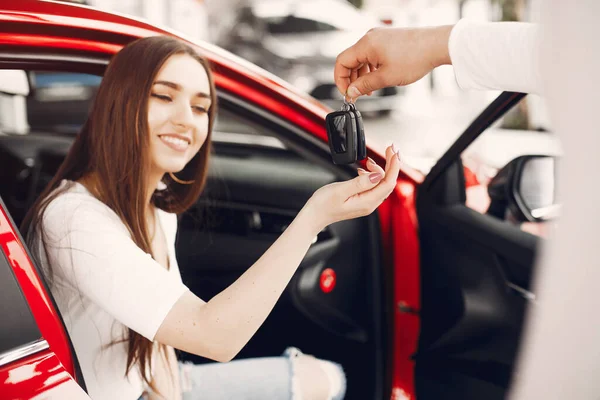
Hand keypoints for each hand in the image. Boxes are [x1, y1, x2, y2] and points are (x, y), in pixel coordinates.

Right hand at [306, 145, 400, 230]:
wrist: (314, 215)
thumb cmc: (323, 204)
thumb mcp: (340, 190)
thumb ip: (360, 183)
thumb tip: (376, 175)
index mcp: (367, 201)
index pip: (388, 182)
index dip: (394, 166)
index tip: (393, 152)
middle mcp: (370, 204)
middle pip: (388, 182)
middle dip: (390, 164)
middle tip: (389, 148)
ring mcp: (366, 203)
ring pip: (381, 183)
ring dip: (379, 169)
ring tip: (368, 161)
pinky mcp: (362, 200)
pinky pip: (373, 186)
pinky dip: (372, 175)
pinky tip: (363, 170)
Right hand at [334, 25, 453, 100]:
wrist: (437, 45)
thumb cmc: (415, 57)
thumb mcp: (386, 78)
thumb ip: (364, 85)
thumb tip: (351, 92)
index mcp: (366, 44)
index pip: (341, 62)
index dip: (340, 81)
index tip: (347, 94)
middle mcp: (370, 38)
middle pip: (350, 60)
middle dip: (351, 79)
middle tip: (357, 95)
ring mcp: (379, 37)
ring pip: (361, 58)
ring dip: (361, 75)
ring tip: (370, 89)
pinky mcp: (387, 40)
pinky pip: (371, 54)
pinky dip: (370, 68)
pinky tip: (378, 78)